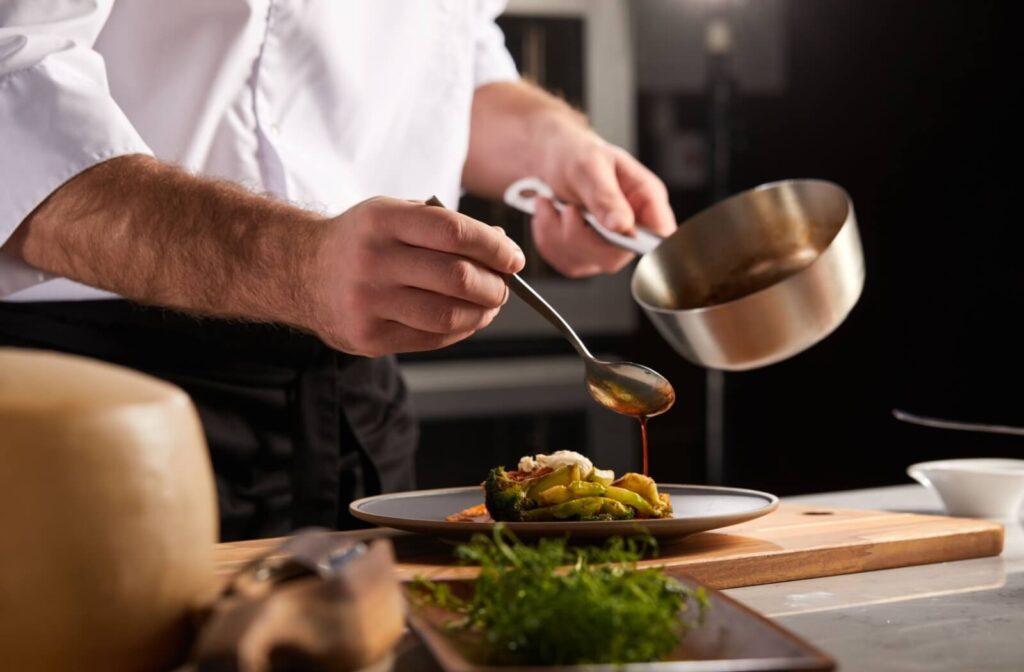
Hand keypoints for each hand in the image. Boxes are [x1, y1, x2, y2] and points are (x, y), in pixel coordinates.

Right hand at [309, 197, 524, 355]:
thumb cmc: (362, 240)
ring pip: (448, 314)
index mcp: (383, 219)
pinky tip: (465, 319)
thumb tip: (500, 247)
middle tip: (503, 287)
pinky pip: (431, 338)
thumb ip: (445, 227)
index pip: (455, 232)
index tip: (514, 259)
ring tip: (489, 306)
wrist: (299, 271)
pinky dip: (460, 330)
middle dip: (494, 285)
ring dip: (482, 313)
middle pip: (457, 277)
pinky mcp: (368, 337)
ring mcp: (367, 302)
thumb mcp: (394, 215)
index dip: (494, 248)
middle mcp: (372, 260)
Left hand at [532, 125, 676, 276]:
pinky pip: (566, 262)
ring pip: (587, 261)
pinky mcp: (585, 256)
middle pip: (616, 257)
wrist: (550, 159)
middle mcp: (632, 228)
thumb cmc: (576, 154)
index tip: (611, 233)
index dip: (644, 245)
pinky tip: (549, 215)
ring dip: (557, 234)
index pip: (662, 236)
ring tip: (551, 204)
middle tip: (567, 209)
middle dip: (581, 236)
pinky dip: (548, 239)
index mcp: (646, 200)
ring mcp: (608, 245)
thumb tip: (623, 226)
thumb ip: (606, 196)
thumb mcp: (590, 166)